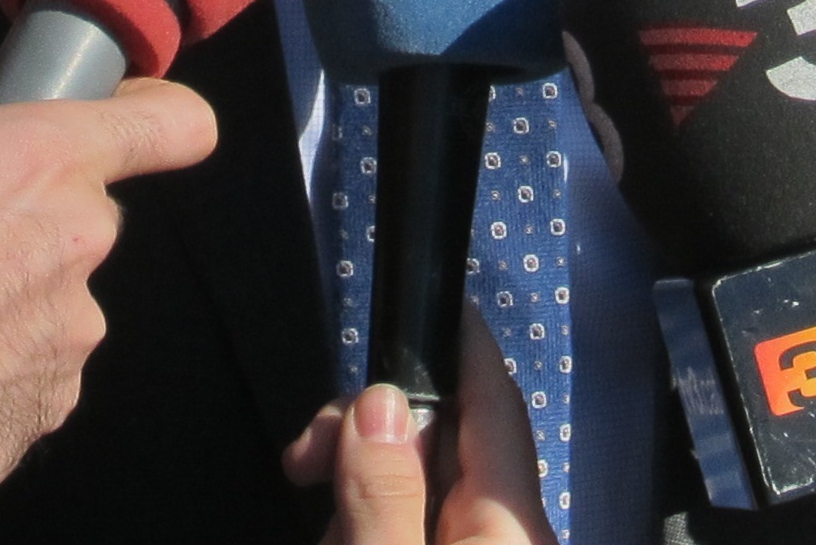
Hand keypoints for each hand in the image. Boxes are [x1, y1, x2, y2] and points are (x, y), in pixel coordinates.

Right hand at [0, 74, 217, 516]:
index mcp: (44, 159)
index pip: (172, 123)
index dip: (156, 116)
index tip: (131, 123)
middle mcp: (79, 241)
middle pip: (82, 214)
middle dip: (28, 219)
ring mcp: (71, 333)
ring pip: (56, 297)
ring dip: (8, 299)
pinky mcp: (48, 408)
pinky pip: (33, 370)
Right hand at [284, 302, 549, 544]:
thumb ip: (384, 494)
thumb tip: (380, 402)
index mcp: (512, 528)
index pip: (496, 408)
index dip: (464, 346)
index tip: (430, 296)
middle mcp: (506, 538)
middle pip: (443, 447)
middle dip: (371, 439)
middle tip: (303, 460)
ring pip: (416, 494)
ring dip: (360, 498)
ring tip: (324, 538)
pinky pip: (410, 532)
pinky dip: (371, 528)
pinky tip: (338, 543)